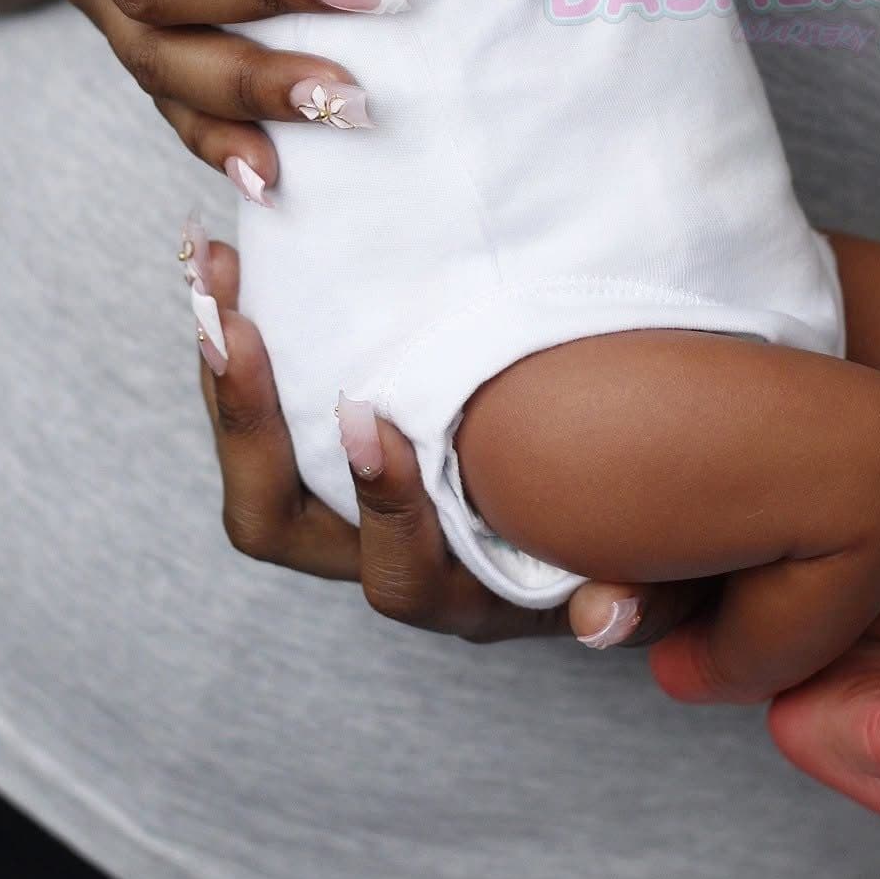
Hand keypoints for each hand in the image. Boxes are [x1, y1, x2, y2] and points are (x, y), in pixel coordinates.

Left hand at [192, 233, 709, 645]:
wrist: (646, 468)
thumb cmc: (653, 515)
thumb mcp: (667, 558)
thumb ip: (642, 591)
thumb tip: (606, 617)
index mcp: (466, 586)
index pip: (396, 574)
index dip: (380, 505)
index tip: (369, 416)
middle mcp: (392, 554)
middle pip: (277, 523)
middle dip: (245, 422)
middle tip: (232, 324)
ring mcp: (353, 497)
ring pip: (255, 461)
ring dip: (225, 368)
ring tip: (211, 272)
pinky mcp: (339, 439)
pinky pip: (266, 403)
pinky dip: (244, 337)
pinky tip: (233, 261)